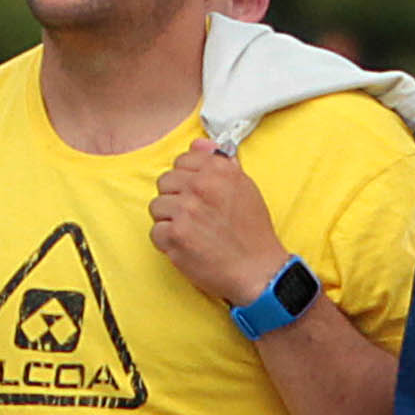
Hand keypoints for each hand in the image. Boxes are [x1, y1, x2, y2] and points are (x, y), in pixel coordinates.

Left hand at [152, 135, 291, 310]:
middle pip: (165, 182)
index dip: (187, 179)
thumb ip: (220, 163)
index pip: (181, 162)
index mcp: (218, 170)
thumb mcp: (245, 188)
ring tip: (192, 232)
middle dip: (176, 199)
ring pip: (157, 207)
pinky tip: (188, 246)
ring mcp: (185, 210)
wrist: (258, 270)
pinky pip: (156, 232)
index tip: (197, 194)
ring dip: (170, 221)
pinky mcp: (175, 235)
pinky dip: (168, 242)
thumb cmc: (252, 232)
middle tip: (195, 216)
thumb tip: (198, 144)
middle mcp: (200, 186)